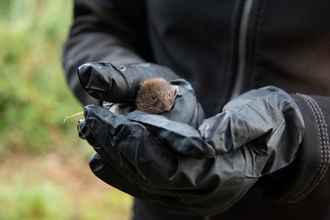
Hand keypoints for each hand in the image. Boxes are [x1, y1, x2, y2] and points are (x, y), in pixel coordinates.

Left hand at [78, 85, 303, 215]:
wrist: (272, 139)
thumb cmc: (268, 123)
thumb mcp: (260, 117)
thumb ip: (235, 127)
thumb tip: (204, 140)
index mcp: (221, 176)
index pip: (169, 170)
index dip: (139, 148)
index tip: (114, 122)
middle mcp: (201, 195)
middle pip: (148, 177)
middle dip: (117, 147)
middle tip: (92, 119)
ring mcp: (188, 196)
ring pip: (141, 182)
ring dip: (113, 157)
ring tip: (90, 131)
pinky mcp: (180, 189)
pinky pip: (144, 185)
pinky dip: (120, 172)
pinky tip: (99, 157)